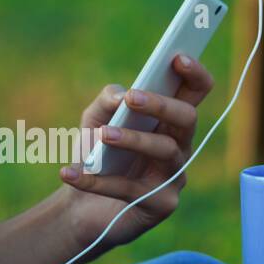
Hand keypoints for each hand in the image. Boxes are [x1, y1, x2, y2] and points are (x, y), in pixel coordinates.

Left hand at [58, 54, 214, 251]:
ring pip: (165, 150)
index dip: (194, 74)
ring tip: (103, 135)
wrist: (82, 205)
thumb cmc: (97, 154)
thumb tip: (121, 95)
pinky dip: (95, 180)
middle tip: (132, 98)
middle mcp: (179, 146)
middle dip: (161, 105)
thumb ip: (107, 102)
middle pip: (187, 119)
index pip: (194, 92)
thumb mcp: (95, 121)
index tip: (177, 58)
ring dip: (132, 139)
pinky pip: (130, 188)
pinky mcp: (161, 205)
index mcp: (168, 120)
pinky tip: (68, 172)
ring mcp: (174, 177)